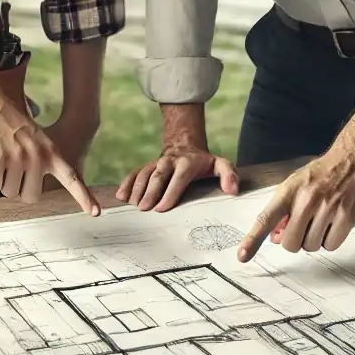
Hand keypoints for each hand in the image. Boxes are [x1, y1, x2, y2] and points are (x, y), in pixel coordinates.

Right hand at [0, 77, 99, 214]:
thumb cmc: (7, 120)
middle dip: (19, 188)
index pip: (71, 178)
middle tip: (11, 168)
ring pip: (8, 192)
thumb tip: (36, 185)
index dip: (83, 197)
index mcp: (50, 151)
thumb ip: (41, 158)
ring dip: (1, 180)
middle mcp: (37, 157)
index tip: (95, 212)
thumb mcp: (34, 135)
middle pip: (31, 197)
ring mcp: (17, 159)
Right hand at [116, 147, 238, 211]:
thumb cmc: (203, 162)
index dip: (170, 192)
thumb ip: (228, 175)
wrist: (185, 145)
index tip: (162, 208)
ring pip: (144, 173)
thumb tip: (232, 190)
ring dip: (137, 189)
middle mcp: (169, 161)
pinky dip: (127, 183)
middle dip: (150, 192)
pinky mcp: (147, 165)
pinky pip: (135, 172)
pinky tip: (121, 196)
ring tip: (133, 205)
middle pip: (158, 175)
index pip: (178, 178)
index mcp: (188, 163)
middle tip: (144, 209)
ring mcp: (156, 163)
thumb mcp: (220, 165)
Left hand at [237, 148, 354, 262]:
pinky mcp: (346, 216)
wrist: (352, 160)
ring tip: (321, 219)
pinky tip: (333, 223)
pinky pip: (330, 245)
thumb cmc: (320, 175)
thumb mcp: (295, 185)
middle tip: (303, 227)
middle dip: (295, 240)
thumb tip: (274, 238)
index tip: (242, 256)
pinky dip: (330, 240)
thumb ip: (282, 210)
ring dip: (314, 239)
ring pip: (311, 246)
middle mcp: (306, 199)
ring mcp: (327, 208)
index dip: (253, 239)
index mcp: (289, 191)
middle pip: (291, 243)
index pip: (266, 218)